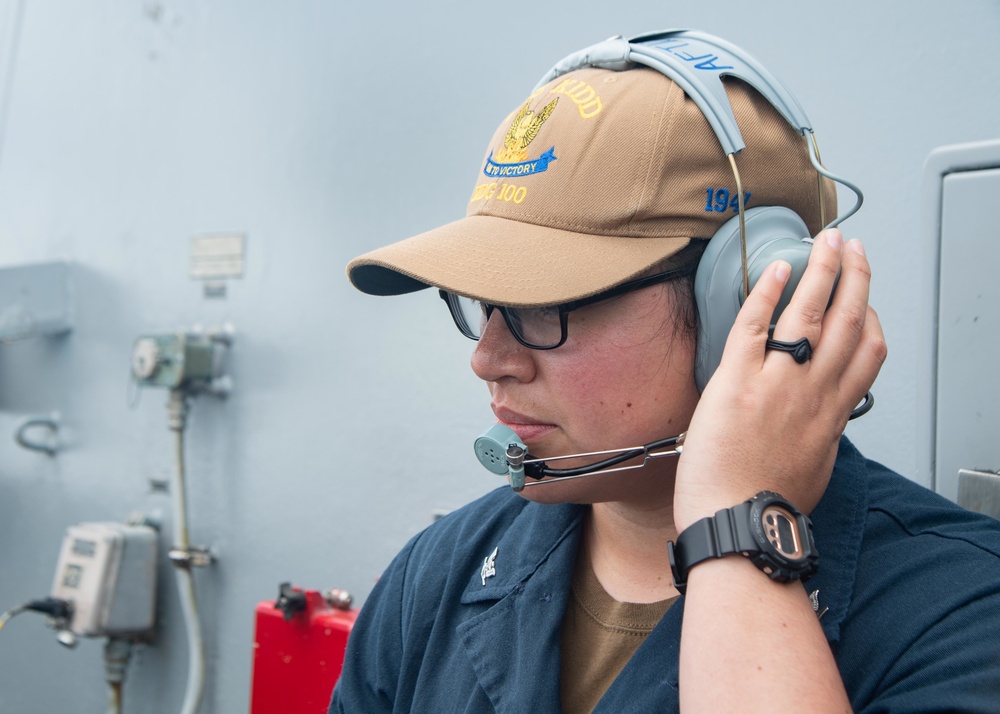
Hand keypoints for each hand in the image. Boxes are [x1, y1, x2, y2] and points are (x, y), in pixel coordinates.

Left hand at [673, 229, 886, 530]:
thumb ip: (818, 438)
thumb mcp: (811, 469)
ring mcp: (777, 384)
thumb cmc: (765, 506)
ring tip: (826, 242)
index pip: (867, 353)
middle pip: (848, 322)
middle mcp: (812, 392)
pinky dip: (767, 292)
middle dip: (855, 277)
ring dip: (821, 270)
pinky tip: (774, 268)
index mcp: (831, 414)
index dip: (871, 316)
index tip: (866, 297)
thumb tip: (816, 425)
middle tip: (854, 248)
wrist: (736, 524)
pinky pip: (755, 325)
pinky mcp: (737, 382)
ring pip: (810, 314)